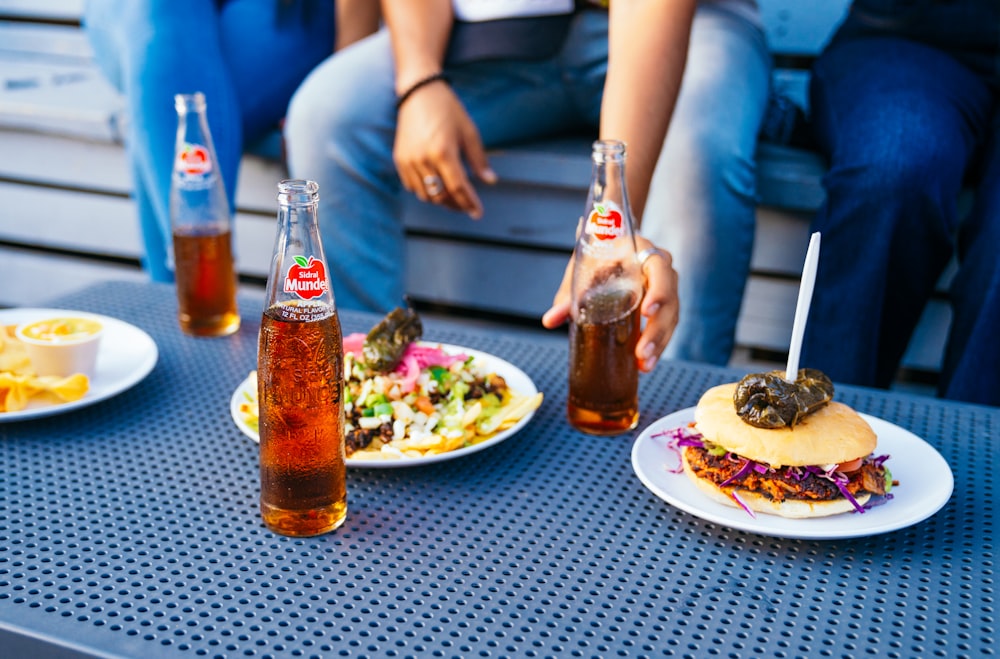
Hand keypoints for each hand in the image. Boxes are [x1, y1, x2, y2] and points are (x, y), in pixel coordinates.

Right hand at [393, 81, 496, 217]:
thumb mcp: (469, 132)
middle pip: (441, 196)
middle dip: (457, 205)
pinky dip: (425, 192)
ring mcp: (409, 160)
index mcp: (443, 151)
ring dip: (441, 200)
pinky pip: (412, 186)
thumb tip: (490, 181)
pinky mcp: (400, 159)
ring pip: (426, 195)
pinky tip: (436, 187)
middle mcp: (423, 159)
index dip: (469, 203)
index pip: (458, 187)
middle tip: (468, 206)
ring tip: (453, 198)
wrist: (418, 93)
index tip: (478, 212)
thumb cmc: (447, 109)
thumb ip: (479, 159)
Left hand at [542, 237, 678, 371]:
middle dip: (657, 329)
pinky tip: (645, 363)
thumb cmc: (596, 254)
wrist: (606, 245)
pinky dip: (658, 344)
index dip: (657, 291)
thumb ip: (568, 294)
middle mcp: (661, 268)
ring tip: (644, 365)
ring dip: (660, 343)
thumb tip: (550, 320)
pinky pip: (667, 325)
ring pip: (672, 316)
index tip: (645, 312)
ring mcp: (665, 287)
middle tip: (642, 352)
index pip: (659, 268)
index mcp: (643, 251)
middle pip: (670, 299)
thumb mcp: (582, 269)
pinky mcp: (663, 304)